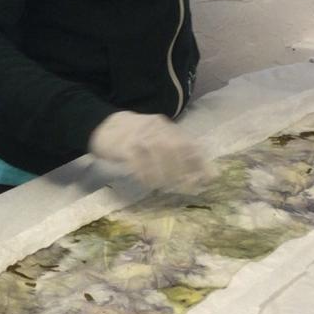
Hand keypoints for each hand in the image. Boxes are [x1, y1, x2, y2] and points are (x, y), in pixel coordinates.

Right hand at [88, 111, 204, 191]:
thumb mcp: (156, 138)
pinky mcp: (124, 146)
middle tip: (188, 187)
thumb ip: (176, 151)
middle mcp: (155, 128)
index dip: (201, 161)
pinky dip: (147, 175)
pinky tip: (149, 184)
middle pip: (175, 148)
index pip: (188, 143)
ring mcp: (139, 136)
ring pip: (158, 154)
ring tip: (168, 187)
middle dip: (184, 170)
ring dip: (166, 174)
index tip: (210, 178)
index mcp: (166, 127)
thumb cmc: (134, 137)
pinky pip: (138, 162)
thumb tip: (200, 171)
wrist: (103, 126)